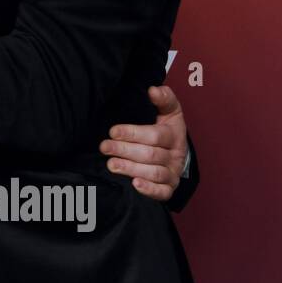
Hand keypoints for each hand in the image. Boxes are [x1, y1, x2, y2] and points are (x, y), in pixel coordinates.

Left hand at [99, 85, 187, 200]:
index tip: (112, 131)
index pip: (154, 135)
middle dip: (125, 150)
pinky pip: (162, 193)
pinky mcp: (168, 189)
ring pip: (154, 173)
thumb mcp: (169, 112)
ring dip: (131, 169)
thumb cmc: (167, 130)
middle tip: (105, 147)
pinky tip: (134, 185)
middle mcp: (175, 156)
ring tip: (111, 164)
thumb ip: (164, 98)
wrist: (176, 154)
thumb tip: (153, 89)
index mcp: (174, 135)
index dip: (133, 133)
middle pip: (150, 155)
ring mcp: (172, 174)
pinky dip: (149, 190)